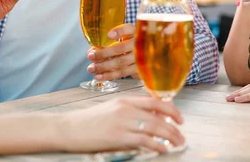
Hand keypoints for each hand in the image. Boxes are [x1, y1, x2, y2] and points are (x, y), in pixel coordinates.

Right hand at [59, 97, 184, 153]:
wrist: (68, 128)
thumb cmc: (88, 121)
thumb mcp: (110, 109)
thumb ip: (129, 111)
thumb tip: (150, 119)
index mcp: (124, 100)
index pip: (154, 102)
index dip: (171, 110)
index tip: (179, 119)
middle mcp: (125, 109)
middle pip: (158, 116)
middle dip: (174, 127)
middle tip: (181, 136)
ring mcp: (122, 122)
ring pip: (154, 128)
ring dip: (169, 136)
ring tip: (177, 143)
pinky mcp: (118, 137)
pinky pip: (144, 140)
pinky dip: (157, 145)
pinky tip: (163, 149)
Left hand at [87, 24, 138, 80]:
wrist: (150, 56)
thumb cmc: (132, 44)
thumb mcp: (126, 37)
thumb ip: (111, 42)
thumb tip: (92, 51)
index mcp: (135, 32)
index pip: (129, 29)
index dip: (119, 32)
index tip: (108, 35)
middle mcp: (139, 44)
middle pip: (121, 48)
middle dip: (104, 53)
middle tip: (90, 56)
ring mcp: (140, 57)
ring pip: (120, 62)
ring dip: (103, 66)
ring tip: (91, 68)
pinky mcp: (139, 69)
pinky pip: (122, 72)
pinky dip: (109, 75)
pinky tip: (99, 76)